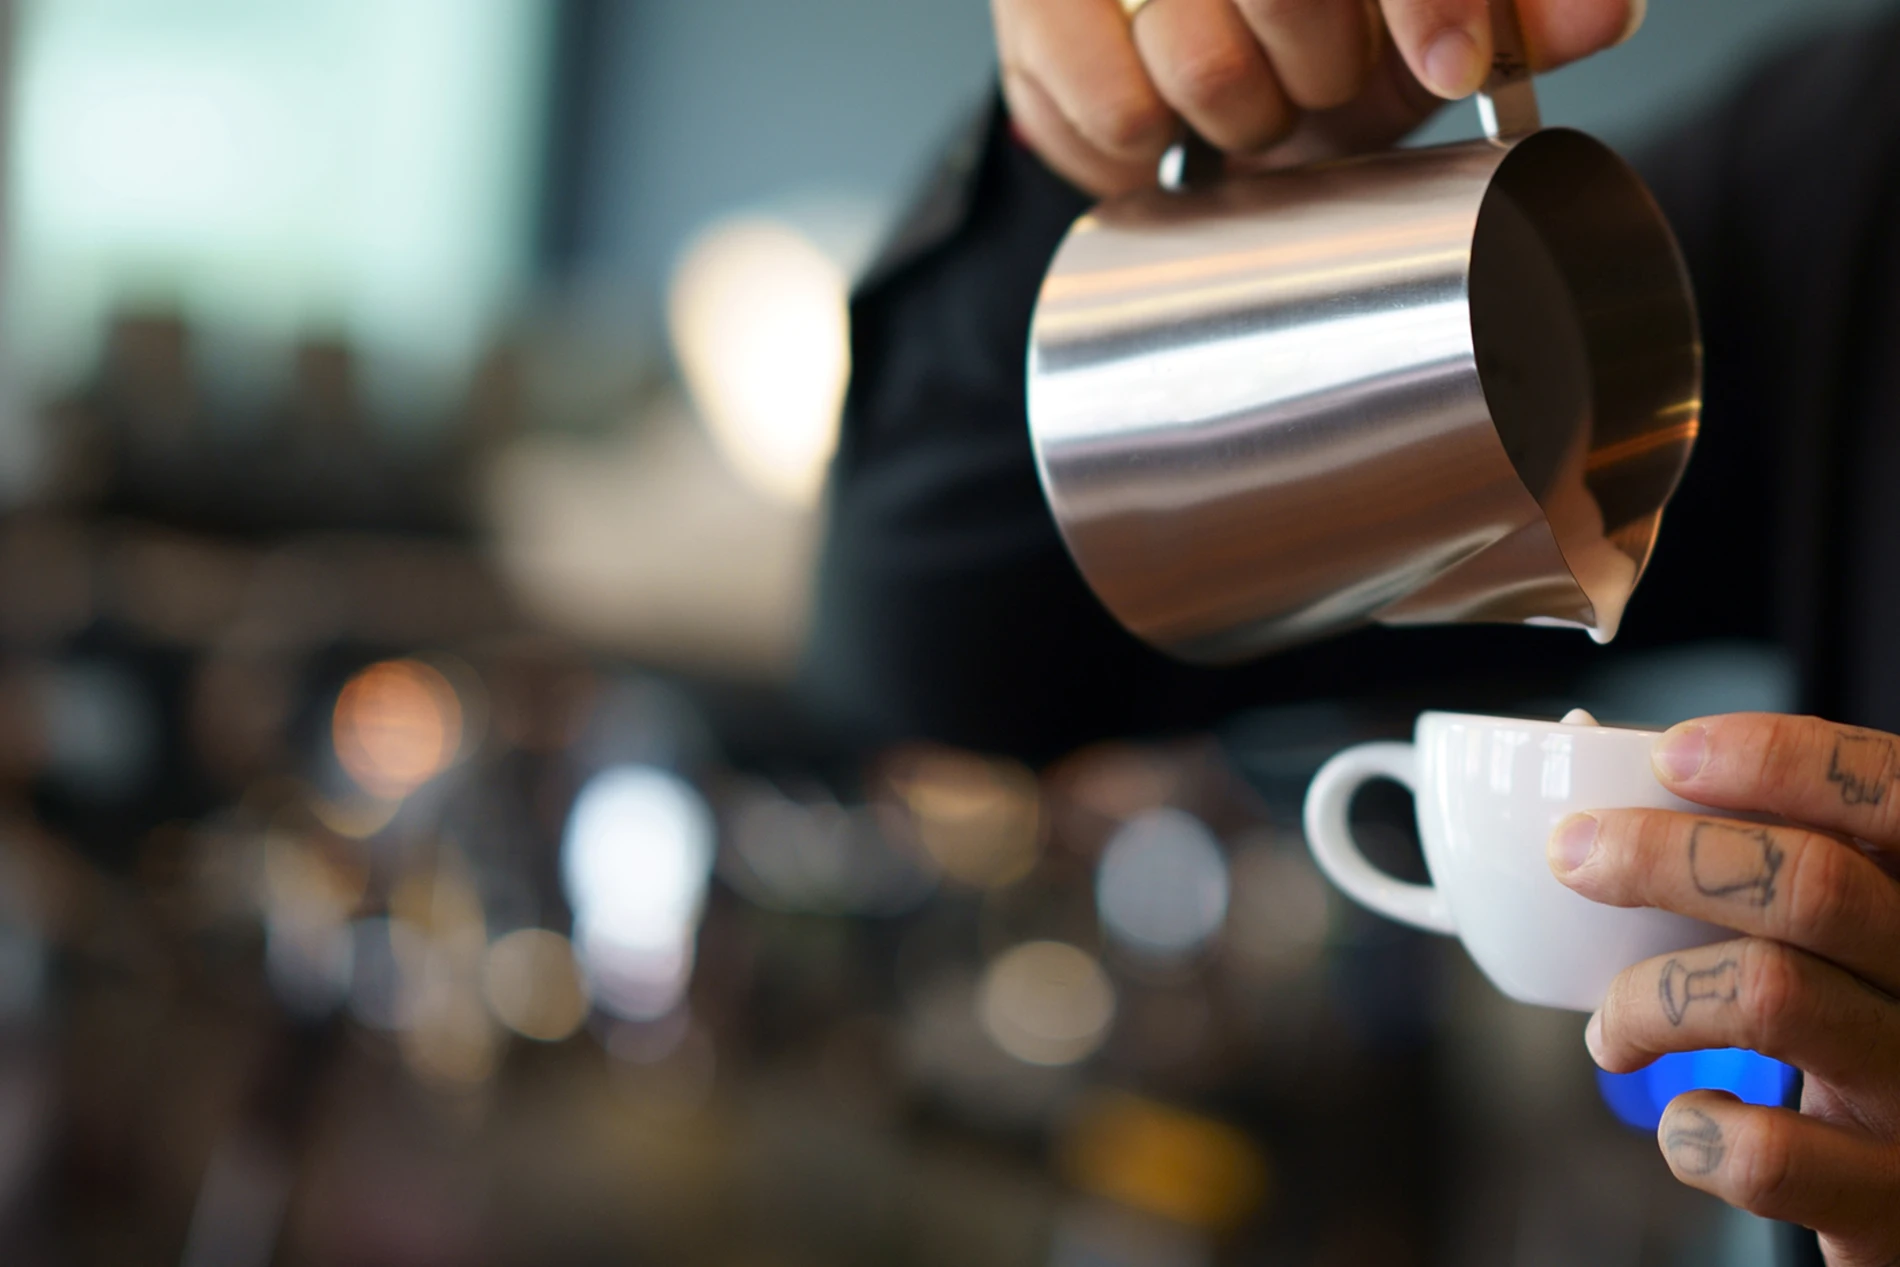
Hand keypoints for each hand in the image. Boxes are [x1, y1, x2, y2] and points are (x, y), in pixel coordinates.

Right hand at [994, 0, 1647, 194]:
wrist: (1179, 17)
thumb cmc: (1325, 6)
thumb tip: (1594, 20)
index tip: (1452, 64)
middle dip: (1325, 72)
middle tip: (1323, 78)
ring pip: (1195, 71)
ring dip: (1245, 119)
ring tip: (1249, 97)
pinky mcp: (1035, 5)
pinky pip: (1111, 118)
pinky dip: (1149, 147)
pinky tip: (1164, 119)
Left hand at [1548, 713, 1899, 1264]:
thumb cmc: (1865, 1030)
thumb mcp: (1855, 932)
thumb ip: (1774, 855)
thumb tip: (1590, 740)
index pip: (1890, 790)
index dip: (1779, 759)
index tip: (1670, 754)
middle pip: (1814, 884)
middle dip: (1663, 856)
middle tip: (1575, 856)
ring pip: (1771, 994)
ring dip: (1648, 1000)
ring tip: (1612, 1029)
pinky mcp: (1892, 1196)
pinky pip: (1766, 1153)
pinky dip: (1692, 1131)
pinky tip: (1690, 1124)